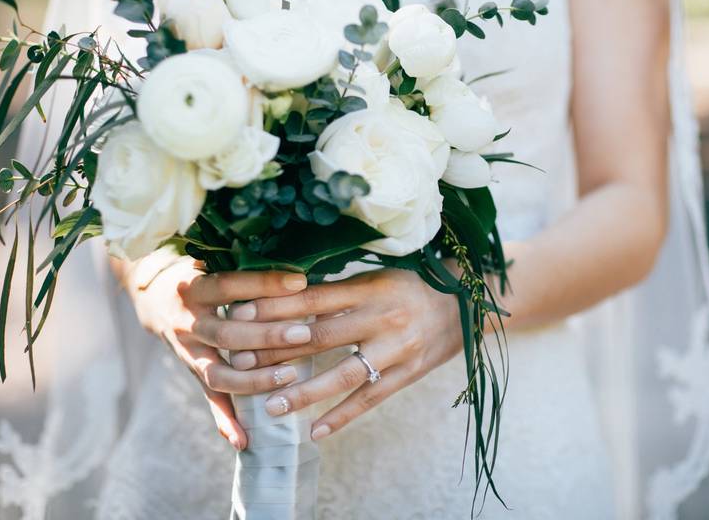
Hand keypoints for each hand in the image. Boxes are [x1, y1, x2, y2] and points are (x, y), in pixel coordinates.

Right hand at [128, 259, 310, 449]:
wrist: (152, 297)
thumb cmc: (201, 274)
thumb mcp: (213, 263)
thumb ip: (246, 269)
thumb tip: (298, 266)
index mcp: (196, 287)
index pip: (231, 284)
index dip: (264, 284)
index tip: (300, 282)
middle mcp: (188, 321)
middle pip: (228, 333)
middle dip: (267, 336)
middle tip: (304, 335)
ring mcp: (187, 350)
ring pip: (218, 372)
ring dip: (253, 380)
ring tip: (289, 378)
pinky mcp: (191, 372)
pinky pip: (209, 400)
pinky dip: (226, 421)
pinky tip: (245, 440)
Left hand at [225, 269, 461, 440]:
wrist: (468, 304)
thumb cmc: (413, 287)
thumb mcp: (378, 277)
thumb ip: (339, 289)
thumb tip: (285, 295)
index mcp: (371, 288)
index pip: (314, 298)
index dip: (276, 307)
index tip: (240, 315)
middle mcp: (383, 317)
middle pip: (321, 336)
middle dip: (278, 351)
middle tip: (240, 364)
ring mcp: (397, 348)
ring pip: (343, 375)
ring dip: (304, 392)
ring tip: (270, 406)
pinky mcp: (408, 373)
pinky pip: (371, 399)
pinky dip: (342, 416)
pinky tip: (315, 431)